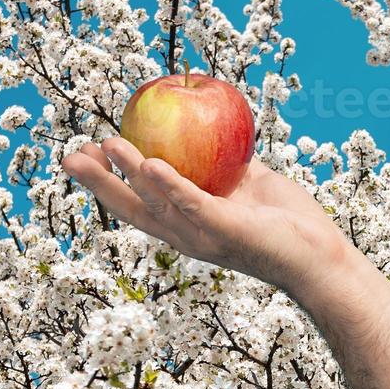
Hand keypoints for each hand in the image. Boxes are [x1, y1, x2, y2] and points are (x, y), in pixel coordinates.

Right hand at [61, 137, 350, 294]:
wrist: (320, 256)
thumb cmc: (288, 223)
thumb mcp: (252, 185)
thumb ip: (229, 165)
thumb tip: (216, 132)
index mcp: (189, 223)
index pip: (139, 203)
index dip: (109, 182)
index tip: (87, 154)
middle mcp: (188, 234)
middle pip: (133, 208)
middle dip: (99, 183)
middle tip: (70, 156)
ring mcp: (204, 235)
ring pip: (157, 204)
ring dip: (129, 174)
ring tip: (108, 145)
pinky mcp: (226, 231)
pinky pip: (194, 204)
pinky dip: (171, 186)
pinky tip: (150, 165)